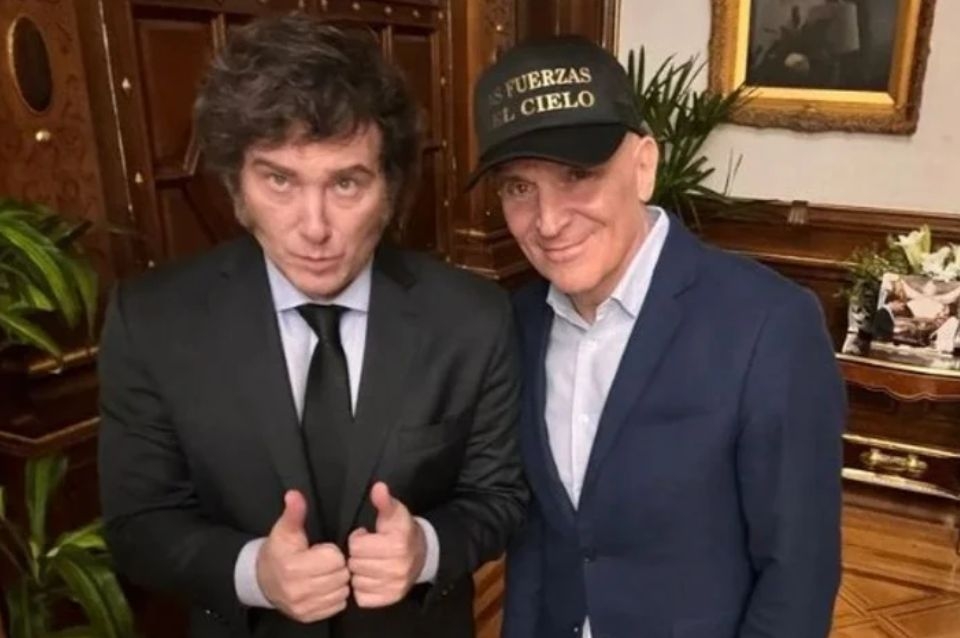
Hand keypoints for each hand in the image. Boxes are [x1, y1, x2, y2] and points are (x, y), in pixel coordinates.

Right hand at [256, 490, 349, 622]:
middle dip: (337, 567)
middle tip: (326, 562)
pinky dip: (335, 596)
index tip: (321, 550)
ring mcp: (302, 606)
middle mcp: (297, 590)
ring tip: (326, 574)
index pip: (334, 559)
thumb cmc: (279, 551)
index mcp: (293, 567)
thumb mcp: (284, 529)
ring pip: (341, 592)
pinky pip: (337, 606)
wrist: (262, 579)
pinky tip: (325, 586)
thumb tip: (294, 494)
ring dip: (338, 582)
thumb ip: (294, 512)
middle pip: (340, 576)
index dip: (331, 552)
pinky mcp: (307, 616)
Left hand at [347, 482, 425, 607]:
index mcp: (397, 544)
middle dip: (358, 556)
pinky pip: (362, 597)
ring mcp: (395, 586)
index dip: (358, 539)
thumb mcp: (394, 513)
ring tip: (369, 563)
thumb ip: (384, 501)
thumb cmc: (402, 531)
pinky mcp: (391, 599)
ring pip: (357, 582)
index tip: (366, 536)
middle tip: (368, 551)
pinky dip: (363, 589)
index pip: (357, 546)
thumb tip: (378, 487)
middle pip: (355, 565)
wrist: (422, 554)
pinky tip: (371, 577)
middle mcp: (398, 568)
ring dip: (359, 573)